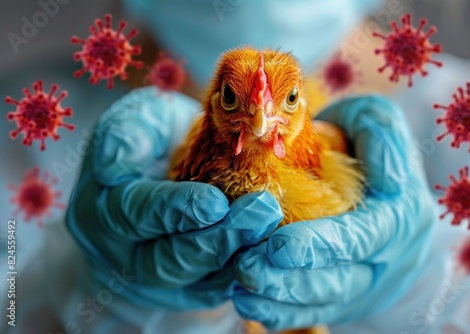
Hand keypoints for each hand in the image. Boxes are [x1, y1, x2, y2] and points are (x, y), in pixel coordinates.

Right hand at [66, 87, 282, 308]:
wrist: (165, 174)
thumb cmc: (158, 141)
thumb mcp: (140, 121)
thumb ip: (129, 130)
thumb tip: (115, 165)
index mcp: (104, 207)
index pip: (136, 214)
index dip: (176, 209)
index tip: (217, 202)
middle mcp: (125, 252)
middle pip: (168, 259)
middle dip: (217, 238)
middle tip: (262, 214)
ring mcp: (156, 277)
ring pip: (196, 282)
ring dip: (237, 260)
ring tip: (273, 235)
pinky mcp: (186, 289)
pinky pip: (215, 291)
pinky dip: (245, 277)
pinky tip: (271, 256)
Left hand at [232, 95, 435, 328]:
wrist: (372, 178)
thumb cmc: (363, 142)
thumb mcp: (375, 120)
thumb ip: (381, 135)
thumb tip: (386, 180)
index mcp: (399, 215)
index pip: (361, 237)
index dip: (321, 245)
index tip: (277, 247)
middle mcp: (386, 257)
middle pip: (339, 280)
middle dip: (290, 280)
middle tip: (246, 268)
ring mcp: (364, 281)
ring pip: (322, 301)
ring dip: (280, 299)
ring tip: (239, 288)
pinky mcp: (343, 295)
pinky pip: (312, 312)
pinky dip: (280, 312)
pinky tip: (247, 304)